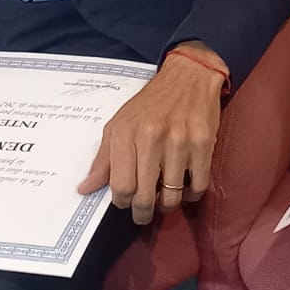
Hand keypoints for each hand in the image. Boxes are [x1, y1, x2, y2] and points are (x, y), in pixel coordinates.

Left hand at [78, 43, 226, 223]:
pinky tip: (186, 188)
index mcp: (126, 133)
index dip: (122, 202)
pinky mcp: (203, 143)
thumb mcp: (119, 124)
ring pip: (172, 196)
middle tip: (144, 213)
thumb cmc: (152, 103)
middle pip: (145, 197)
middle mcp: (152, 137)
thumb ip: (103, 159)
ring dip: (167, 205)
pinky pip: (198, 185)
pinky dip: (191, 194)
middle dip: (143, 212)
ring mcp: (180, 141)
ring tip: (164, 199)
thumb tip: (85, 189)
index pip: (121, 186)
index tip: (126, 202)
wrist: (189, 76)